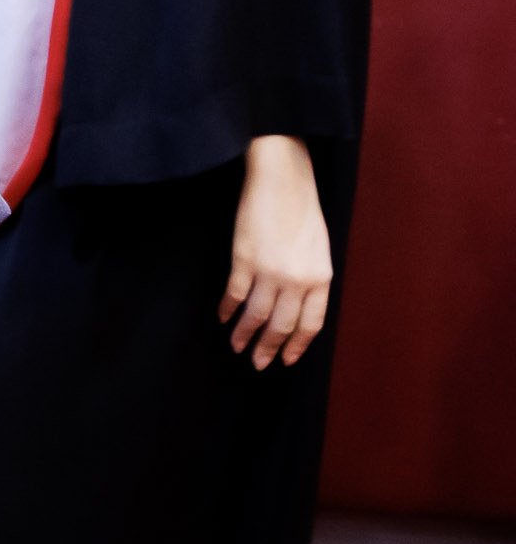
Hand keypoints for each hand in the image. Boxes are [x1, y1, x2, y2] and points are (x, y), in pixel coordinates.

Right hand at [223, 136, 333, 369]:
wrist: (283, 181)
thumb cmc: (303, 210)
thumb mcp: (319, 249)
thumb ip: (311, 279)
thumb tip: (295, 306)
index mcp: (321, 278)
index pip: (310, 324)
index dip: (297, 346)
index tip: (286, 360)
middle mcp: (298, 280)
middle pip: (282, 325)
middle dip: (268, 348)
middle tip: (257, 363)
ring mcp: (270, 271)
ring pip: (257, 315)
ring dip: (244, 334)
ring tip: (236, 347)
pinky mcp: (244, 259)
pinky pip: (235, 294)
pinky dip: (227, 309)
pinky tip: (222, 317)